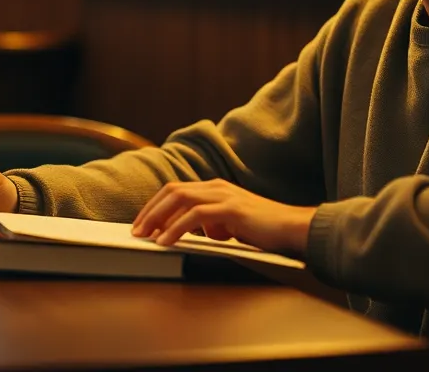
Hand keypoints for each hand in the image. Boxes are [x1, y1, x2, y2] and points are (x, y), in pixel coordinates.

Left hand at [130, 179, 315, 256]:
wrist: (292, 228)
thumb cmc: (264, 230)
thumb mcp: (231, 224)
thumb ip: (212, 224)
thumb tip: (194, 233)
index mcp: (215, 188)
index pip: (176, 190)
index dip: (155, 206)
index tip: (141, 224)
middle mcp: (217, 187)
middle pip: (172, 191)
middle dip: (150, 210)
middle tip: (136, 231)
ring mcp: (224, 195)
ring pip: (180, 199)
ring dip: (157, 218)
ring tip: (144, 236)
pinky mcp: (231, 208)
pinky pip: (195, 215)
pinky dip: (176, 228)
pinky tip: (165, 241)